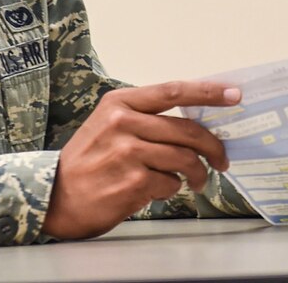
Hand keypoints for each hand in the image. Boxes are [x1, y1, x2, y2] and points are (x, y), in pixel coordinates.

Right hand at [42, 81, 238, 239]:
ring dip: (198, 172)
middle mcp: (123, 122)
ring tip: (199, 180)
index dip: (208, 92)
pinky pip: (171, 183)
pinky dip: (172, 189)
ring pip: (184, 158)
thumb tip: (195, 121)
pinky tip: (160, 190)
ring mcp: (128, 152)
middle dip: (213, 146)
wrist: (53, 196)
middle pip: (187, 129)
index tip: (235, 95)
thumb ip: (146, 118)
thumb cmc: (87, 161)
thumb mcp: (108, 125)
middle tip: (223, 158)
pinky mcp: (133, 181)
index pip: (174, 91)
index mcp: (120, 103)